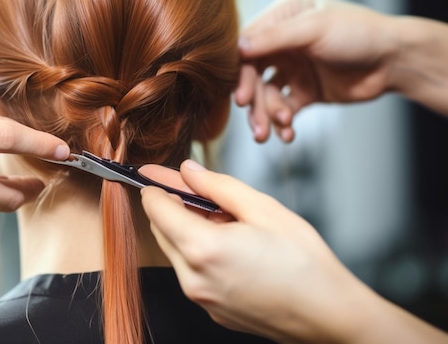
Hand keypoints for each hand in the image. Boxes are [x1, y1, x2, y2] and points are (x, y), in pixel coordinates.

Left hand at [141, 161, 383, 342]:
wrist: (329, 315)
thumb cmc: (305, 264)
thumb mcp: (262, 208)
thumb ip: (217, 186)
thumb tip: (188, 171)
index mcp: (203, 249)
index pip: (156, 209)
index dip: (155, 185)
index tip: (156, 172)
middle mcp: (194, 278)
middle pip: (162, 230)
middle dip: (174, 205)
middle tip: (200, 190)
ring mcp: (202, 298)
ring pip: (176, 251)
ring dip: (188, 229)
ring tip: (228, 220)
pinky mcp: (212, 310)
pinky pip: (193, 273)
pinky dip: (201, 253)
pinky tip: (232, 245)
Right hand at [237, 0, 398, 142]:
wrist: (395, 61)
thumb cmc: (359, 33)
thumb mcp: (314, 29)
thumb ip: (274, 37)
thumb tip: (237, 48)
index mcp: (282, 18)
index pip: (247, 46)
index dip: (240, 74)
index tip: (242, 98)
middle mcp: (283, 43)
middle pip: (252, 75)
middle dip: (255, 102)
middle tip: (257, 125)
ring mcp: (292, 68)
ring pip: (265, 96)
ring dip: (268, 115)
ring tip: (278, 130)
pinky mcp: (303, 91)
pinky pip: (283, 110)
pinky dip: (282, 124)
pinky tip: (288, 134)